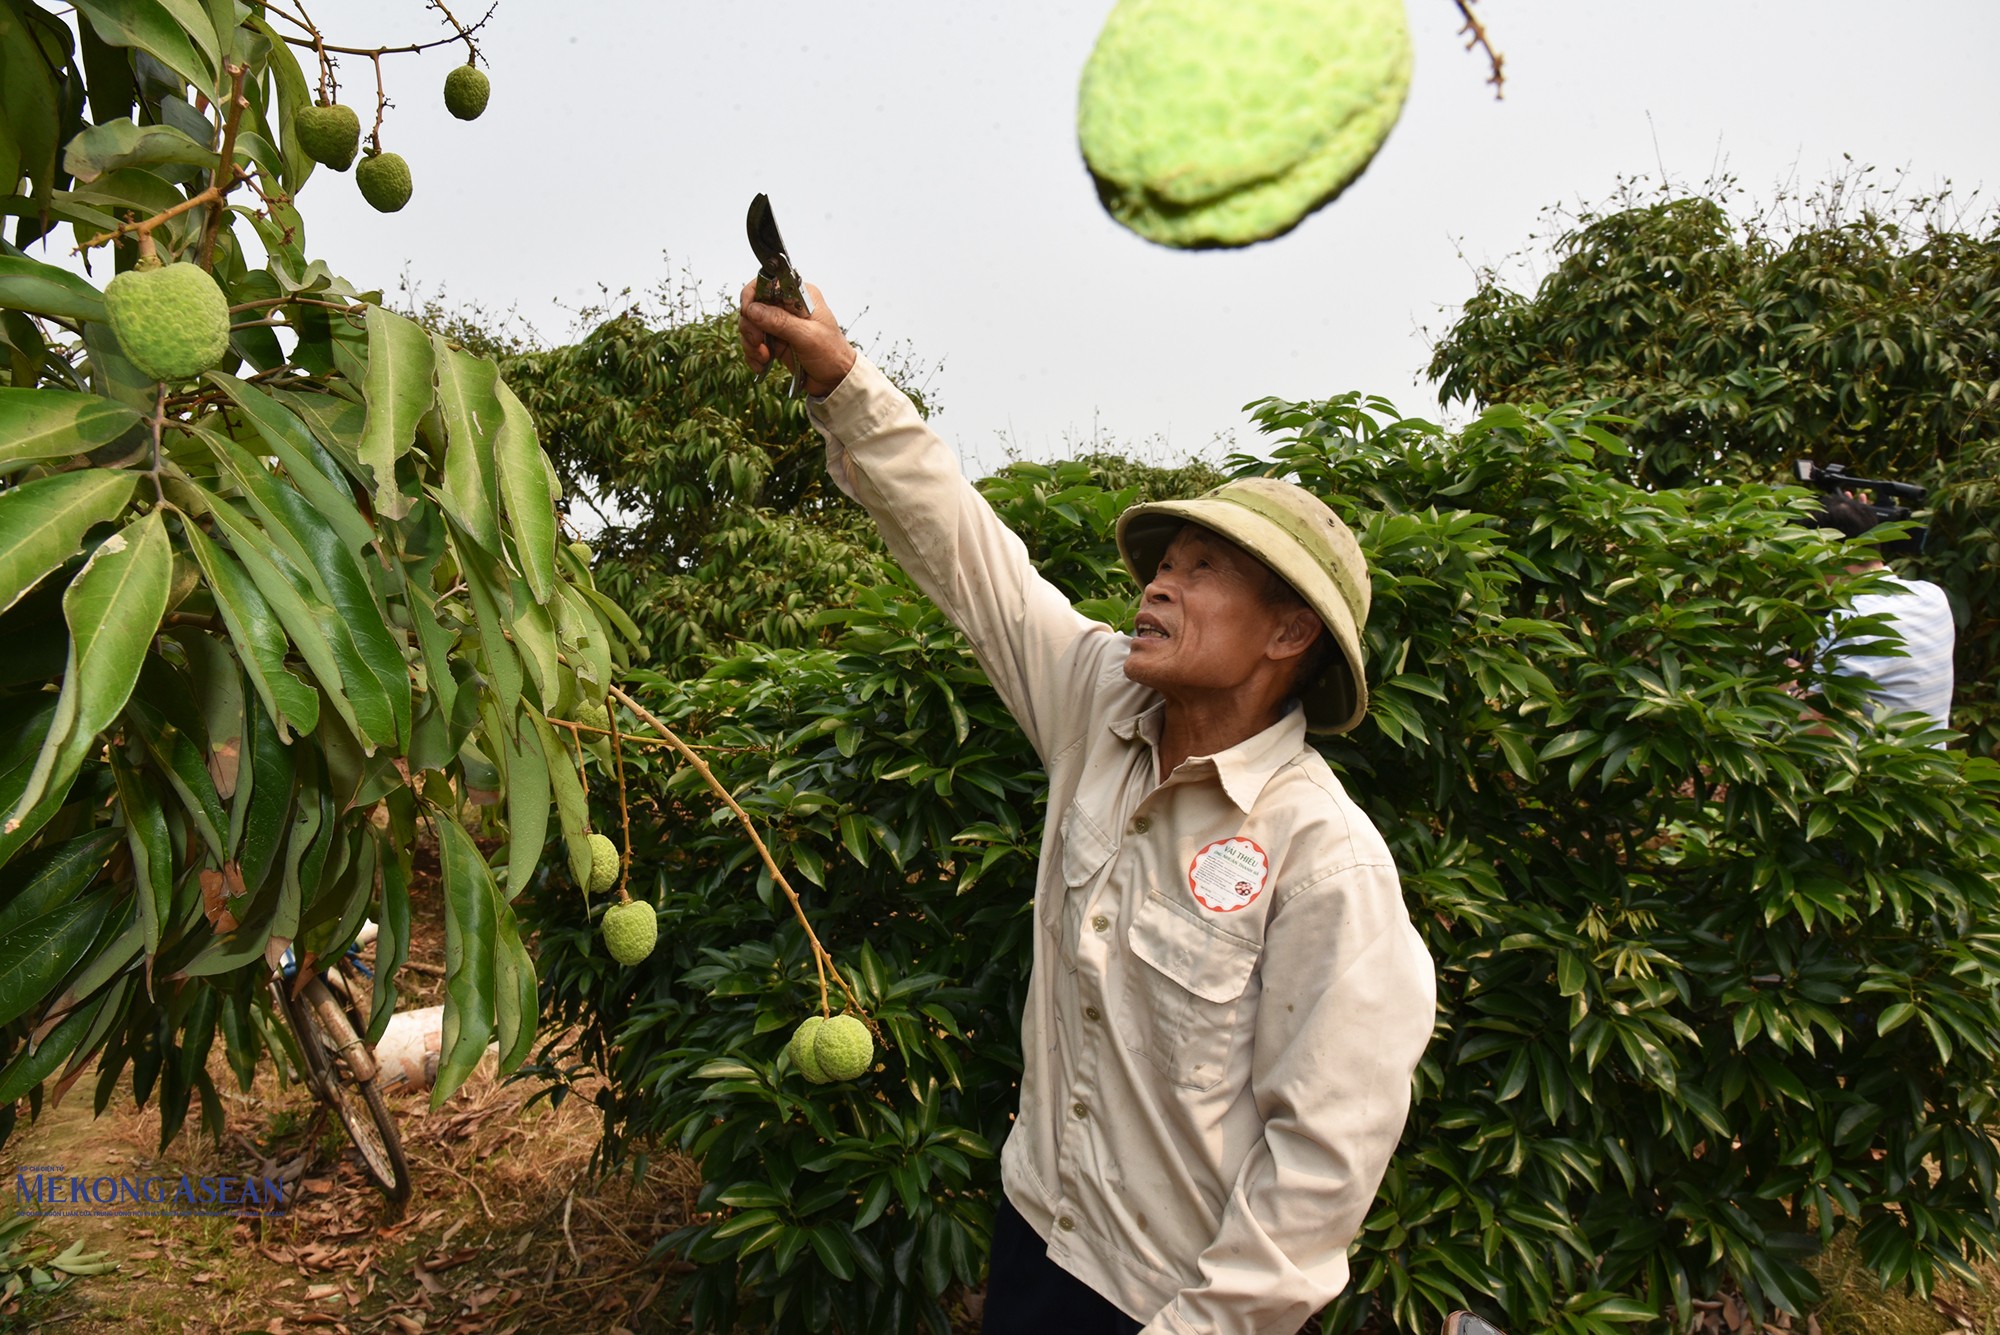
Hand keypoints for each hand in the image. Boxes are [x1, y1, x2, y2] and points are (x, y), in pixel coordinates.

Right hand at [737, 281, 855, 397]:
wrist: (836, 380)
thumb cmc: (831, 354)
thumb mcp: (807, 337)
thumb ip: (780, 321)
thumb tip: (752, 309)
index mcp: (800, 295)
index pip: (766, 283)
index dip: (752, 297)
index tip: (749, 314)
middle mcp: (787, 306)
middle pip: (752, 306)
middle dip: (750, 326)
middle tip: (758, 343)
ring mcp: (779, 324)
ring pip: (750, 326)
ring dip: (751, 344)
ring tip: (763, 358)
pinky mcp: (774, 341)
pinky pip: (753, 343)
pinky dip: (753, 355)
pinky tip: (762, 365)